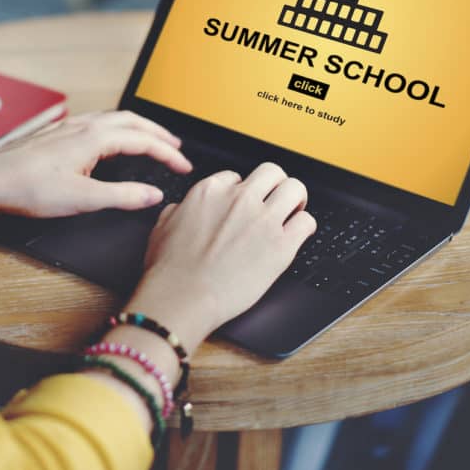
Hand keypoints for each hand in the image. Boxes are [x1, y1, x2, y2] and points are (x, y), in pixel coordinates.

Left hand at [0, 110, 190, 247]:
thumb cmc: (28, 189)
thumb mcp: (83, 199)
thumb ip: (122, 196)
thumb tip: (152, 194)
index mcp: (94, 137)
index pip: (143, 140)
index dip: (168, 153)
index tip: (183, 167)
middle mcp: (82, 126)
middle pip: (132, 121)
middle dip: (158, 133)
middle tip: (176, 147)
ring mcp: (67, 127)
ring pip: (112, 118)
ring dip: (137, 127)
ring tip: (149, 139)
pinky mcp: (55, 134)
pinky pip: (95, 121)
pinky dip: (115, 127)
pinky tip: (108, 140)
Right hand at [124, 163, 315, 353]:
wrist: (183, 297)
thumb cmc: (169, 269)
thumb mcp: (163, 226)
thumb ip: (179, 210)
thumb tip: (183, 208)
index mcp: (210, 191)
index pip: (237, 177)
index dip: (242, 192)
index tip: (243, 205)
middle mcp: (239, 199)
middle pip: (272, 173)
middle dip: (275, 186)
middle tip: (275, 201)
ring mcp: (262, 220)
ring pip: (295, 188)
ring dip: (295, 200)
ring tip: (292, 213)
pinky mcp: (281, 245)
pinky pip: (307, 222)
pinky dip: (304, 227)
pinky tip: (297, 236)